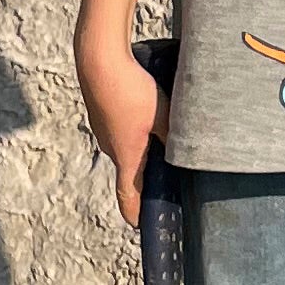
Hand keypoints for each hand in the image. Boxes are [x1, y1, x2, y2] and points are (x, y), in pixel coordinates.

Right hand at [76, 22, 161, 225]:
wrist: (98, 60)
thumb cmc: (132, 90)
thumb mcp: (165, 116)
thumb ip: (176, 137)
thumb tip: (186, 151)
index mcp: (126, 156)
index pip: (127, 196)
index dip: (134, 213)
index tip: (140, 225)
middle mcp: (110, 147)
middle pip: (129, 169)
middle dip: (146, 175)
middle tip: (167, 176)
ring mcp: (102, 129)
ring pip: (125, 144)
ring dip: (141, 145)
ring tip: (160, 134)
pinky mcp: (100, 111)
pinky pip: (118, 127)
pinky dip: (132, 127)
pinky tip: (144, 110)